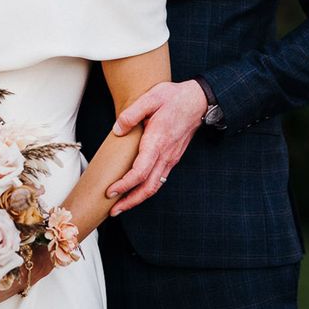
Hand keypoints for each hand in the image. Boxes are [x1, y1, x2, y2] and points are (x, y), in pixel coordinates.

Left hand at [107, 80, 207, 215]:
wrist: (198, 101)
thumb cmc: (173, 98)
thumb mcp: (151, 98)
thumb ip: (132, 113)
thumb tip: (117, 129)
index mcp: (157, 142)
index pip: (140, 172)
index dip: (124, 185)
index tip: (110, 191)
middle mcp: (165, 155)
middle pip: (147, 188)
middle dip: (129, 202)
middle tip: (112, 211)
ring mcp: (170, 158)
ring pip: (154, 186)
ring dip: (137, 199)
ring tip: (121, 206)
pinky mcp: (172, 158)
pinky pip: (159, 180)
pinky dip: (146, 190)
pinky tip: (135, 191)